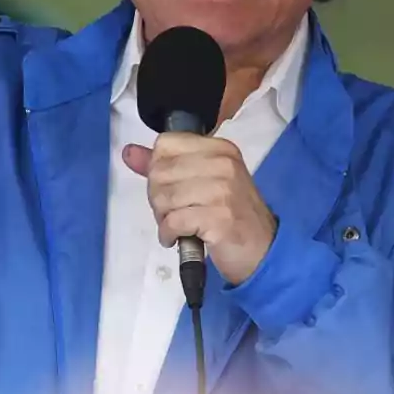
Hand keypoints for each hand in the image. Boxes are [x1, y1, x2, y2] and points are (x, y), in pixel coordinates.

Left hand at [123, 133, 277, 285]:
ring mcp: (223, 190)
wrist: (263, 250)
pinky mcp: (219, 218)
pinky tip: (178, 238)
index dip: (158, 169)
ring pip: (164, 196)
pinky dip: (169, 234)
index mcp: (219, 149)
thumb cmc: (231, 216)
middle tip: (174, 213)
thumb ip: (165, 165)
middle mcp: (223, 164)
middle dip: (158, 197)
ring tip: (178, 226)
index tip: (170, 188)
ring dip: (163, 217)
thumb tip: (129, 152)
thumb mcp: (202, 182)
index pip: (165, 144)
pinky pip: (173, 221)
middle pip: (160, 171)